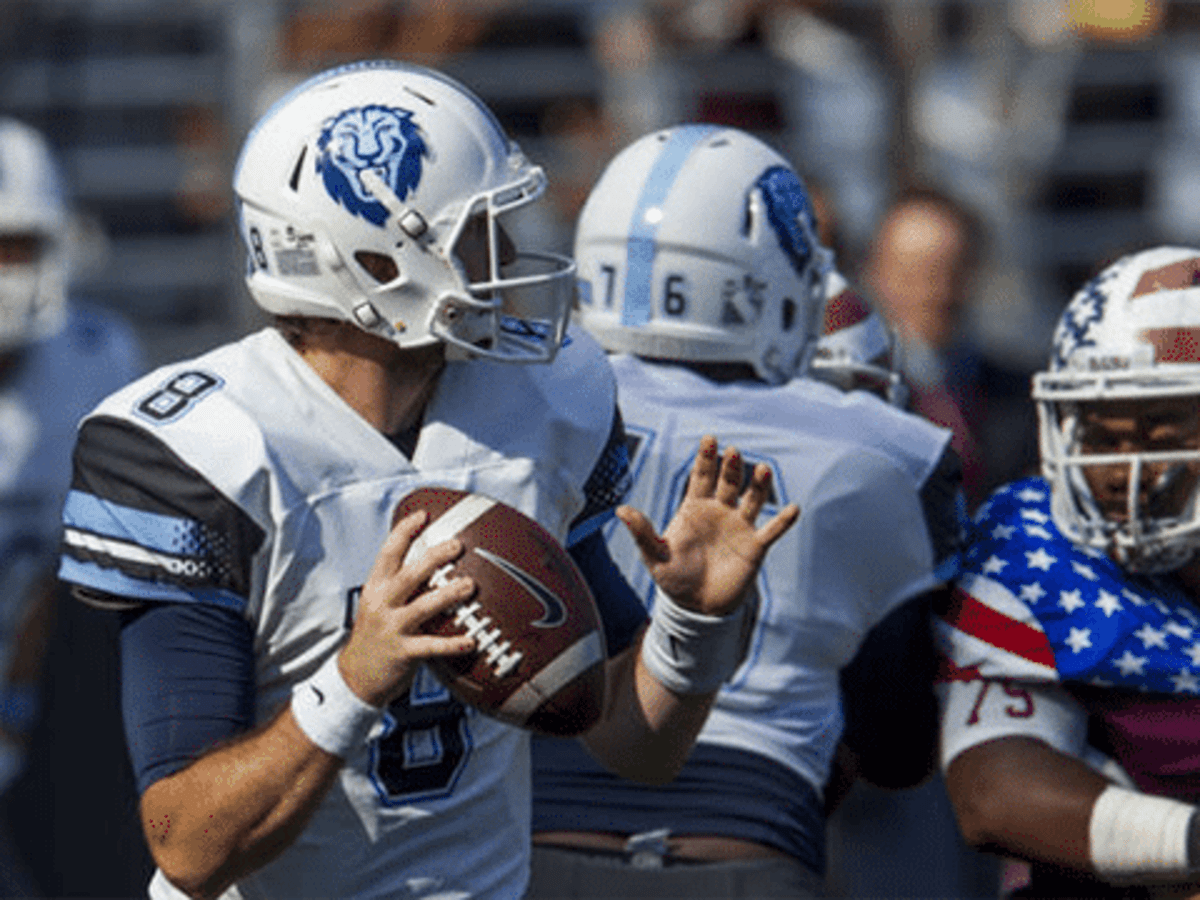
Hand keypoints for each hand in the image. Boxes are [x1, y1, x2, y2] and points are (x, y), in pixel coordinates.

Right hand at [338, 510, 476, 706]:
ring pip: (422, 607)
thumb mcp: (379, 604)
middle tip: (458, 546)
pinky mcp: (402, 653)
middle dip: (433, 558)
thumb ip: (400, 584)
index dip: (405, 531)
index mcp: (376, 588)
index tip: (423, 514)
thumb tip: (432, 560)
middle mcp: (382, 604)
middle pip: (408, 574)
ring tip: (470, 585)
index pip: (388, 553)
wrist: (355, 677)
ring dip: (448, 595)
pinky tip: (471, 641)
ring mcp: (391, 628)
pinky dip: (452, 644)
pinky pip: (431, 647)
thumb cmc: (376, 634)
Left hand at [616, 435, 799, 616]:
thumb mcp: (654, 556)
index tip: (709, 439)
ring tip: (762, 470)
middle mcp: (719, 512)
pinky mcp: (754, 546)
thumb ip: (642, 532)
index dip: (705, 458)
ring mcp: (739, 527)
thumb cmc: (673, 578)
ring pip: (752, 499)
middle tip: (732, 452)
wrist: (696, 607)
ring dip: (759, 485)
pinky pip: (771, 530)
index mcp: (694, 509)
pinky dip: (783, 520)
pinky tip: (793, 508)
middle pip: (728, 483)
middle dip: (730, 468)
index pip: (700, 477)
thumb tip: (620, 510)